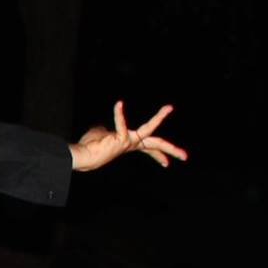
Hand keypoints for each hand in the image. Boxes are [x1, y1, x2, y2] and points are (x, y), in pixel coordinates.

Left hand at [70, 102, 187, 171]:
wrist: (81, 156)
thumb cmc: (90, 146)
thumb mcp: (102, 135)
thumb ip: (108, 130)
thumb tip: (104, 127)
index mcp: (130, 144)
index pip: (148, 150)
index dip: (158, 156)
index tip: (166, 164)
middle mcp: (131, 144)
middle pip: (156, 145)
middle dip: (171, 149)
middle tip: (186, 156)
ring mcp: (127, 143)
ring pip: (148, 130)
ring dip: (158, 118)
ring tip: (169, 108)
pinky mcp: (120, 140)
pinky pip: (121, 124)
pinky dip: (119, 114)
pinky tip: (119, 104)